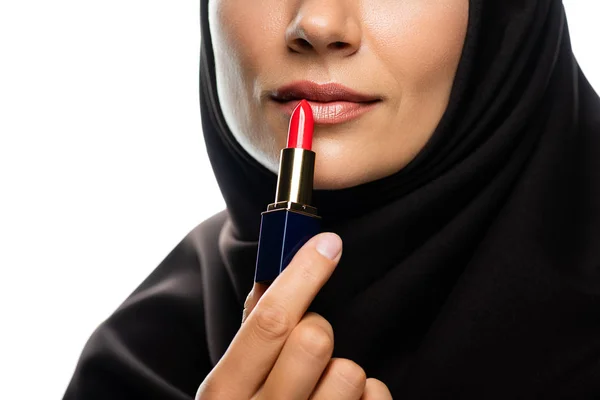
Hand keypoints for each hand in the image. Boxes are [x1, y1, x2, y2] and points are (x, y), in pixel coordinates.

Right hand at [196, 233, 391, 398]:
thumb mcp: (232, 383)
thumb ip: (251, 333)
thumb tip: (275, 275)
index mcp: (223, 393)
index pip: (268, 321)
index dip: (303, 274)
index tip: (328, 244)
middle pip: (314, 339)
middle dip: (319, 331)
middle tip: (311, 346)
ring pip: (350, 371)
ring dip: (343, 371)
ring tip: (323, 388)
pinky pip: (376, 397)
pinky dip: (368, 396)